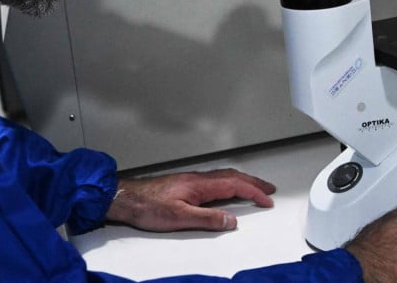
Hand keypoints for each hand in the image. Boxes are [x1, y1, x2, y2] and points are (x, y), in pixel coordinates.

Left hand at [104, 168, 275, 231]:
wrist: (126, 198)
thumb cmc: (148, 206)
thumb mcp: (180, 218)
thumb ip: (207, 219)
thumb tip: (232, 220)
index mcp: (200, 184)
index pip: (234, 185)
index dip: (253, 191)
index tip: (267, 199)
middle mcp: (197, 178)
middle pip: (232, 177)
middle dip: (253, 182)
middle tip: (269, 189)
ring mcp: (191, 180)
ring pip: (223, 177)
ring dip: (242, 181)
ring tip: (254, 188)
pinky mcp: (184, 185)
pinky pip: (215, 180)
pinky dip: (229, 183)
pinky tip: (227, 190)